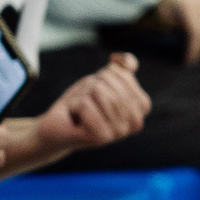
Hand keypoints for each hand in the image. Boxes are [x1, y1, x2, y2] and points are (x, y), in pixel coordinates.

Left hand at [20, 52, 148, 154]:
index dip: (104, 75)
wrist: (58, 124)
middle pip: (110, 83)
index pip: (124, 76)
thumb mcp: (101, 79)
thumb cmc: (82, 101)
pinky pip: (85, 104)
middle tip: (86, 100)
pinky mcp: (101, 138)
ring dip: (82, 94)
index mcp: (141, 107)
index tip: (97, 90)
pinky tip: (75, 117)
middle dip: (91, 85)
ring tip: (80, 108)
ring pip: (98, 91)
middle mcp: (135, 123)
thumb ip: (120, 68)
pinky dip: (73, 104)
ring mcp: (119, 132)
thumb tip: (126, 62)